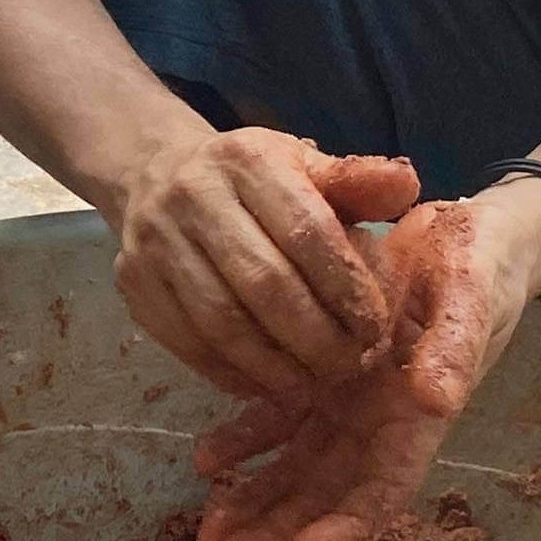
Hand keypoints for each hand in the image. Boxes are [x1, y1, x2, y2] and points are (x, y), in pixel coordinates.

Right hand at [101, 127, 421, 400]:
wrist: (154, 174)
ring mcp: (155, 242)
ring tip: (312, 382)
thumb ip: (357, 182)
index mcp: (247, 158)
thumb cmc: (251, 180)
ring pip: (221, 322)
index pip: (305, 230)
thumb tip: (407, 188)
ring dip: (274, 364)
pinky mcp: (133, 284)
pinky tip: (267, 382)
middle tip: (350, 366)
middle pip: (262, 283)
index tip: (376, 327)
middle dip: (315, 336)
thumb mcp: (304, 165)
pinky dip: (231, 372)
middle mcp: (193, 195)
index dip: (346, 287)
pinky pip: (187, 343)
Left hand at [187, 178, 540, 540]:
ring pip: (296, 467)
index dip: (348, 526)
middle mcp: (381, 422)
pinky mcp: (322, 375)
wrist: (467, 235)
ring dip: (254, 502)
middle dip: (278, 534)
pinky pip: (278, 419)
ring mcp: (349, 402)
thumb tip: (436, 398)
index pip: (384, 487)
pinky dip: (245, 441)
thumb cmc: (480, 267)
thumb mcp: (473, 295)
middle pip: (327, 493)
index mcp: (420, 416)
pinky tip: (207, 461)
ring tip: (207, 536)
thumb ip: (455, 346)